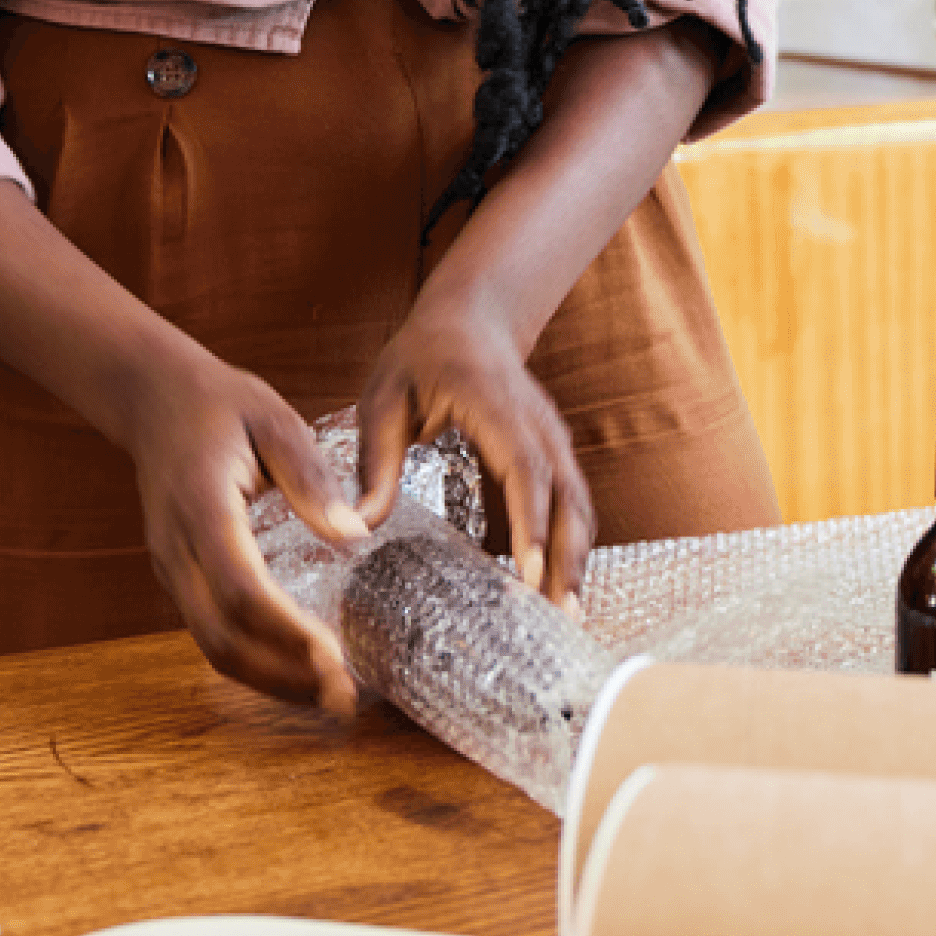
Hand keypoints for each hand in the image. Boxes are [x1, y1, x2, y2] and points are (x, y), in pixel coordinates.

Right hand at [120, 356, 371, 710]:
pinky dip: (253, 664)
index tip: (334, 657)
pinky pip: (211, 634)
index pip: (241, 588)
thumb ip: (311, 476)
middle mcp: (178, 549)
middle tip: (344, 697)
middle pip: (222, 636)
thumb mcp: (274, 419)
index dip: (286, 631)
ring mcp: (172, 568)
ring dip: (269, 681)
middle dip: (283, 676)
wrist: (154, 399)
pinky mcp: (178, 577)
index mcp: (203, 508)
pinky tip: (296, 672)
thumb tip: (353, 534)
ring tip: (328, 698)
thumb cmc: (221, 405)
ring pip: (212, 646)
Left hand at [355, 295, 592, 608]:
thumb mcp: (382, 399)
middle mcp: (536, 422)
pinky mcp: (552, 454)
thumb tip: (358, 526)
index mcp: (494, 402)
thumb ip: (375, 461)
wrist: (470, 318)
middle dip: (567, 555)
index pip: (524, 467)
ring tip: (565, 617)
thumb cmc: (420, 358)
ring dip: (576, 558)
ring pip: (577, 503)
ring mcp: (551, 437)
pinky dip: (567, 546)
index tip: (530, 570)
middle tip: (559, 615)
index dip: (530, 520)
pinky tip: (550, 589)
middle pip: (566, 493)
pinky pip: (568, 504)